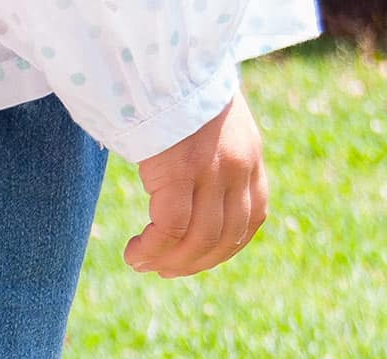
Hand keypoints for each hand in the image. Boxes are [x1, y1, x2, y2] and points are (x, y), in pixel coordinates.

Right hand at [125, 92, 267, 277]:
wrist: (166, 62)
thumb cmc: (179, 93)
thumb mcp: (214, 128)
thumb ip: (216, 161)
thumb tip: (195, 199)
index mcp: (250, 158)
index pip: (251, 220)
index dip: (223, 250)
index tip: (194, 259)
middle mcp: (238, 167)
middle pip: (223, 239)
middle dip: (192, 264)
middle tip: (162, 269)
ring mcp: (211, 171)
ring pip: (197, 241)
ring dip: (169, 262)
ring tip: (143, 262)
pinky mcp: (180, 172)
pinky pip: (169, 230)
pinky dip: (151, 250)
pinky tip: (135, 252)